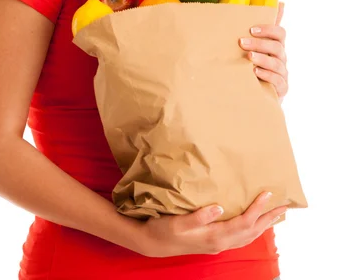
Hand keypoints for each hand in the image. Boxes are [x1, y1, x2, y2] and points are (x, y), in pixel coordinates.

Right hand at [140, 192, 287, 257]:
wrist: (153, 243)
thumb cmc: (163, 229)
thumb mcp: (178, 221)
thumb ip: (199, 215)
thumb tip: (219, 208)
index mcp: (214, 235)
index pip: (243, 221)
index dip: (258, 208)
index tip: (269, 193)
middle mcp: (220, 242)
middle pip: (252, 231)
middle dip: (269, 218)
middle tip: (285, 206)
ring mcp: (218, 244)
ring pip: (248, 235)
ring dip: (264, 224)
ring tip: (276, 214)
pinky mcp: (214, 242)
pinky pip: (241, 237)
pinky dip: (253, 229)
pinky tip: (254, 223)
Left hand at [239, 2, 287, 103]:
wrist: (255, 89)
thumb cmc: (254, 62)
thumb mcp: (255, 44)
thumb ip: (264, 26)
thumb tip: (279, 3)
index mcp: (276, 45)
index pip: (280, 33)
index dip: (268, 29)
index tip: (251, 29)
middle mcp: (281, 57)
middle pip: (277, 47)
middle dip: (259, 44)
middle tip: (242, 42)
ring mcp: (283, 73)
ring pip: (277, 64)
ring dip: (262, 59)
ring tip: (249, 57)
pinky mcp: (281, 88)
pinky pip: (278, 81)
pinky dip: (267, 75)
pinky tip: (255, 72)